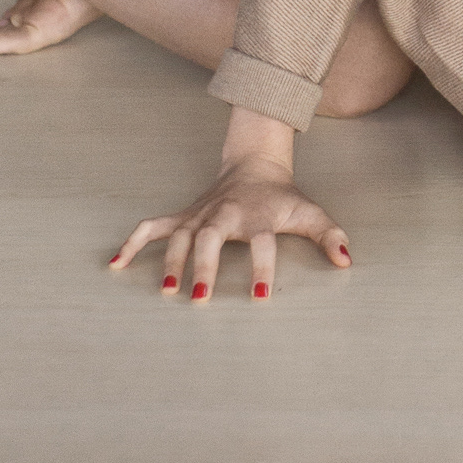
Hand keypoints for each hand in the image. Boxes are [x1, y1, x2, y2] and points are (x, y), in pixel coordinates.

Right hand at [110, 148, 351, 301]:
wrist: (255, 164)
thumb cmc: (282, 197)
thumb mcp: (309, 212)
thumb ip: (329, 236)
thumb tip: (347, 261)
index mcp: (257, 216)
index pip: (262, 243)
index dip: (262, 269)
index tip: (259, 299)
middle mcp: (225, 214)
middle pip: (211, 237)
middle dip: (204, 266)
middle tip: (199, 298)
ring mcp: (200, 214)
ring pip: (179, 234)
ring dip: (171, 261)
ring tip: (166, 291)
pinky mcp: (183, 216)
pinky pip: (152, 227)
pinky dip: (133, 243)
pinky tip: (116, 264)